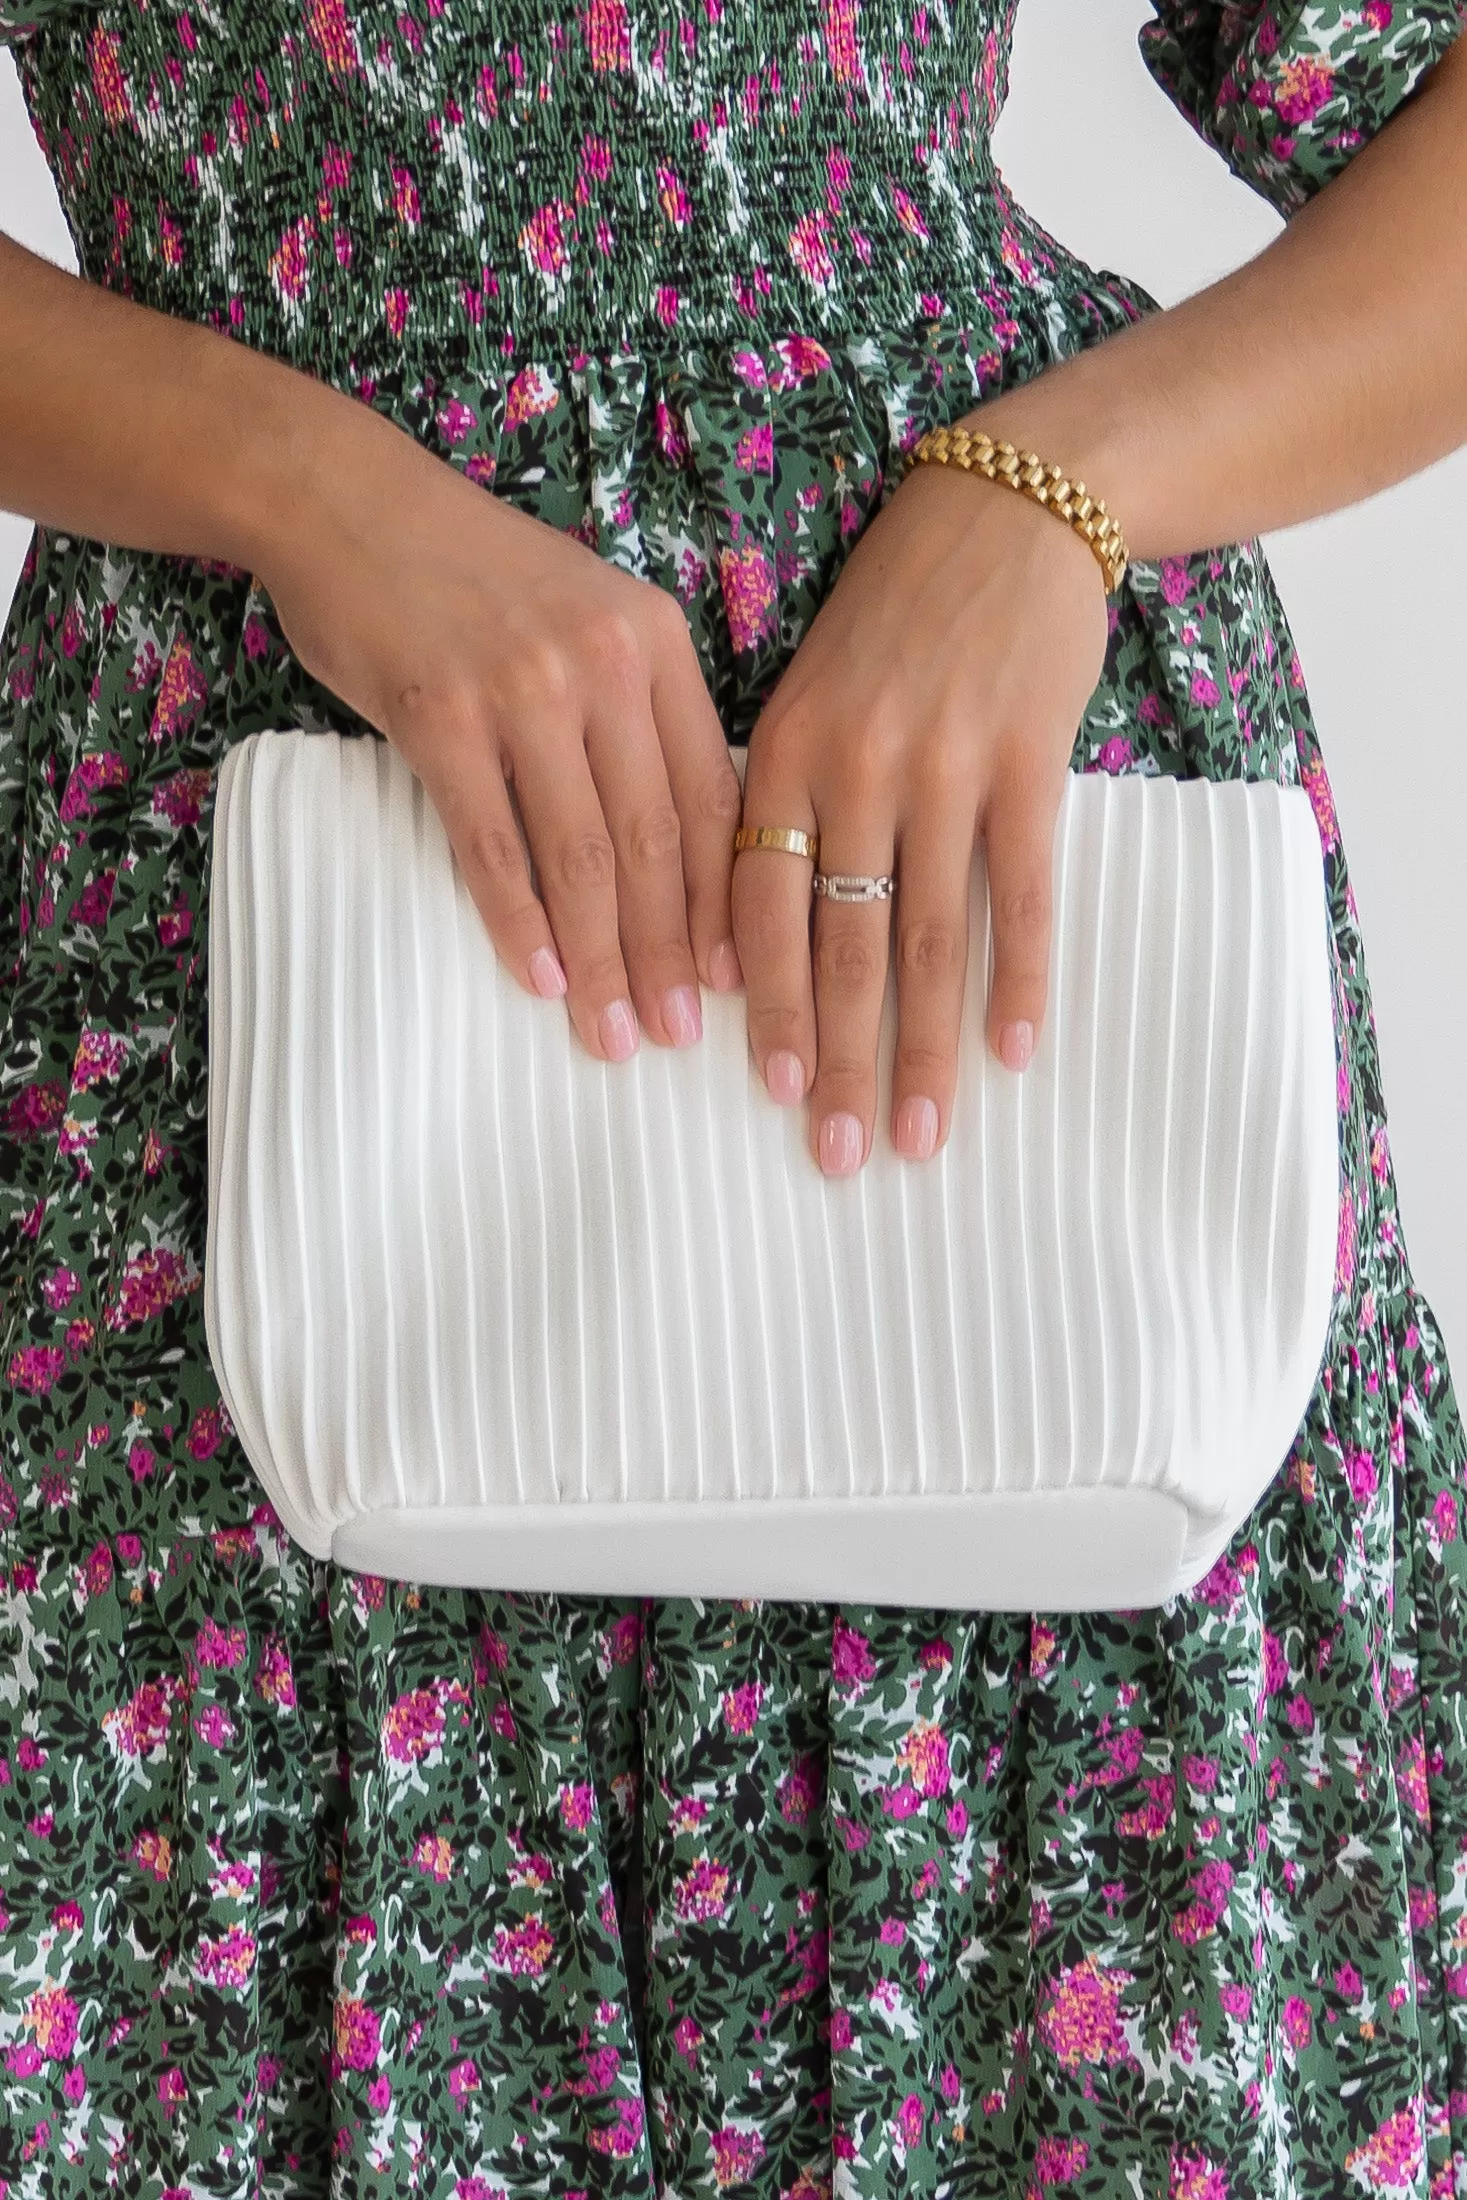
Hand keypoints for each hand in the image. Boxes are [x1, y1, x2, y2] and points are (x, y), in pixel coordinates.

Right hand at [255, 405, 745, 1064]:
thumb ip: (638, 709)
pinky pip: (491, 843)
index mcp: (655, 643)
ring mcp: (522, 688)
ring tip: (614, 1033)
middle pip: (655, 840)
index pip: (711, 796)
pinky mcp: (439, 715)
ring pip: (582, 854)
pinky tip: (540, 979)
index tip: (734, 979)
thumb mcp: (588, 615)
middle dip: (671, 953)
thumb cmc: (471, 574)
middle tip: (677, 1034)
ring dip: (603, 958)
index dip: (726, 901)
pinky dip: (519, 922)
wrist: (346, 501)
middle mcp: (604, 664)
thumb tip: (677, 847)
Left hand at [733, 452, 1110, 1174]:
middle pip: (838, 945)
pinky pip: (1019, 895)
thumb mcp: (807, 693)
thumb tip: (754, 942)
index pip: (755, 906)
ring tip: (918, 1133)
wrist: (1001, 511)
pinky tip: (1014, 1050)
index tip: (771, 1091)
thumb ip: (779, 803)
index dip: (767, 1007)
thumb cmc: (892, 616)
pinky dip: (1018, 978)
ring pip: (924, 938)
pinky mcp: (1027, 761)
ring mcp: (941, 765)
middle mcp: (851, 766)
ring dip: (921, 1048)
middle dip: (838, 1061)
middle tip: (838, 1155)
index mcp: (779, 752)